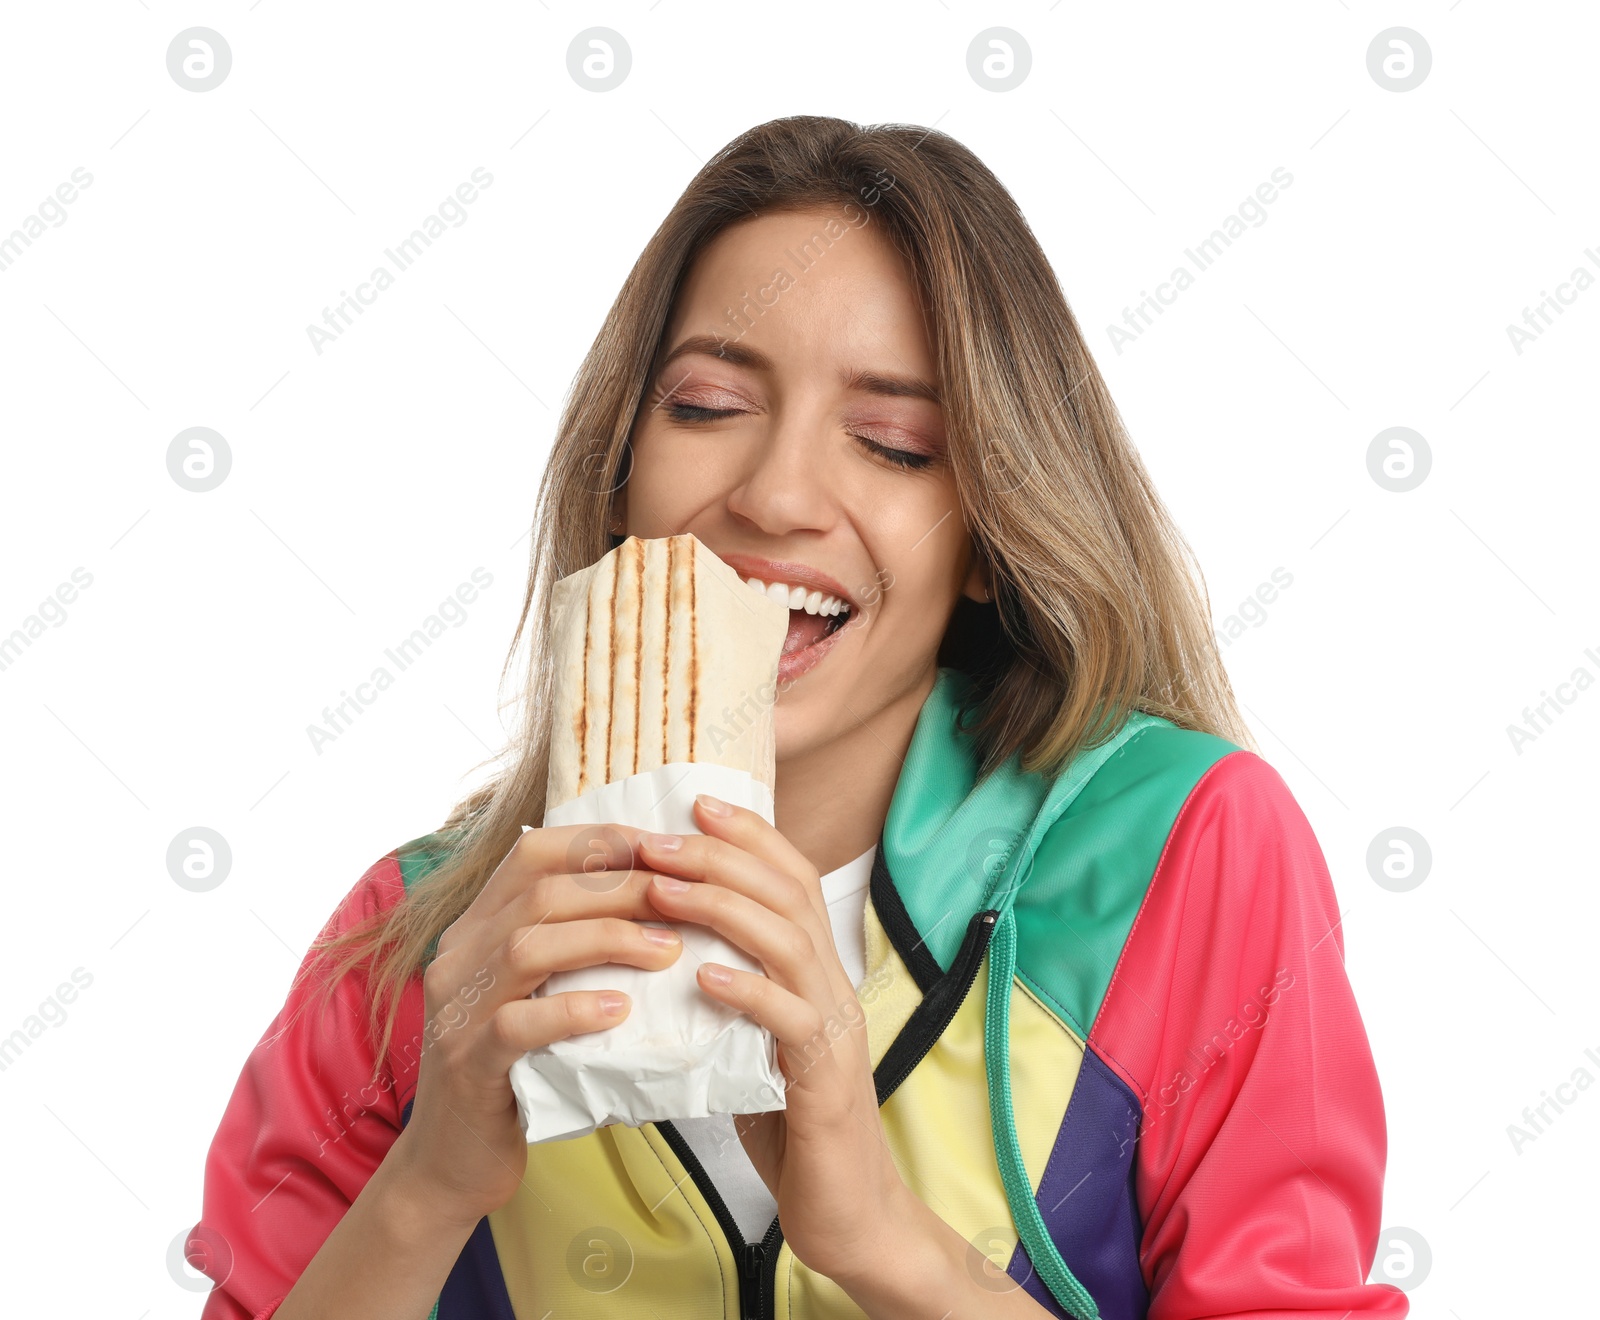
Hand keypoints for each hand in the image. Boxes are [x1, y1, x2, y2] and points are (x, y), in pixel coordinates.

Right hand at [391, 824, 681, 1226]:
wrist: (452, 1163)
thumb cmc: (516, 1069)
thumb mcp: (536, 992)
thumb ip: (572, 944)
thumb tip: (660, 896)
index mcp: (476, 926)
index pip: (533, 853)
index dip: (602, 842)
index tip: (666, 850)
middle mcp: (458, 955)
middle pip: (540, 892)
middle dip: (622, 888)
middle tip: (686, 902)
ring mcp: (457, 1009)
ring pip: (527, 947)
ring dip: (607, 939)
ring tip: (668, 951)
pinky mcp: (467, 1065)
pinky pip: (516, 1025)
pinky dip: (572, 1010)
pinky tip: (620, 1010)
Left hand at [637, 797, 903, 1282]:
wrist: (849, 1213)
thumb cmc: (792, 1125)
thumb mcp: (752, 1042)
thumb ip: (725, 995)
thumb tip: (660, 952)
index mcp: (815, 969)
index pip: (790, 877)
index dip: (746, 834)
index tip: (693, 803)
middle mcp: (833, 984)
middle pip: (786, 893)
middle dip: (718, 857)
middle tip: (656, 841)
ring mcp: (835, 1028)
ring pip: (787, 941)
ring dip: (721, 907)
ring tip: (663, 890)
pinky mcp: (826, 1078)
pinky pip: (791, 1020)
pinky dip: (747, 990)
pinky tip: (704, 976)